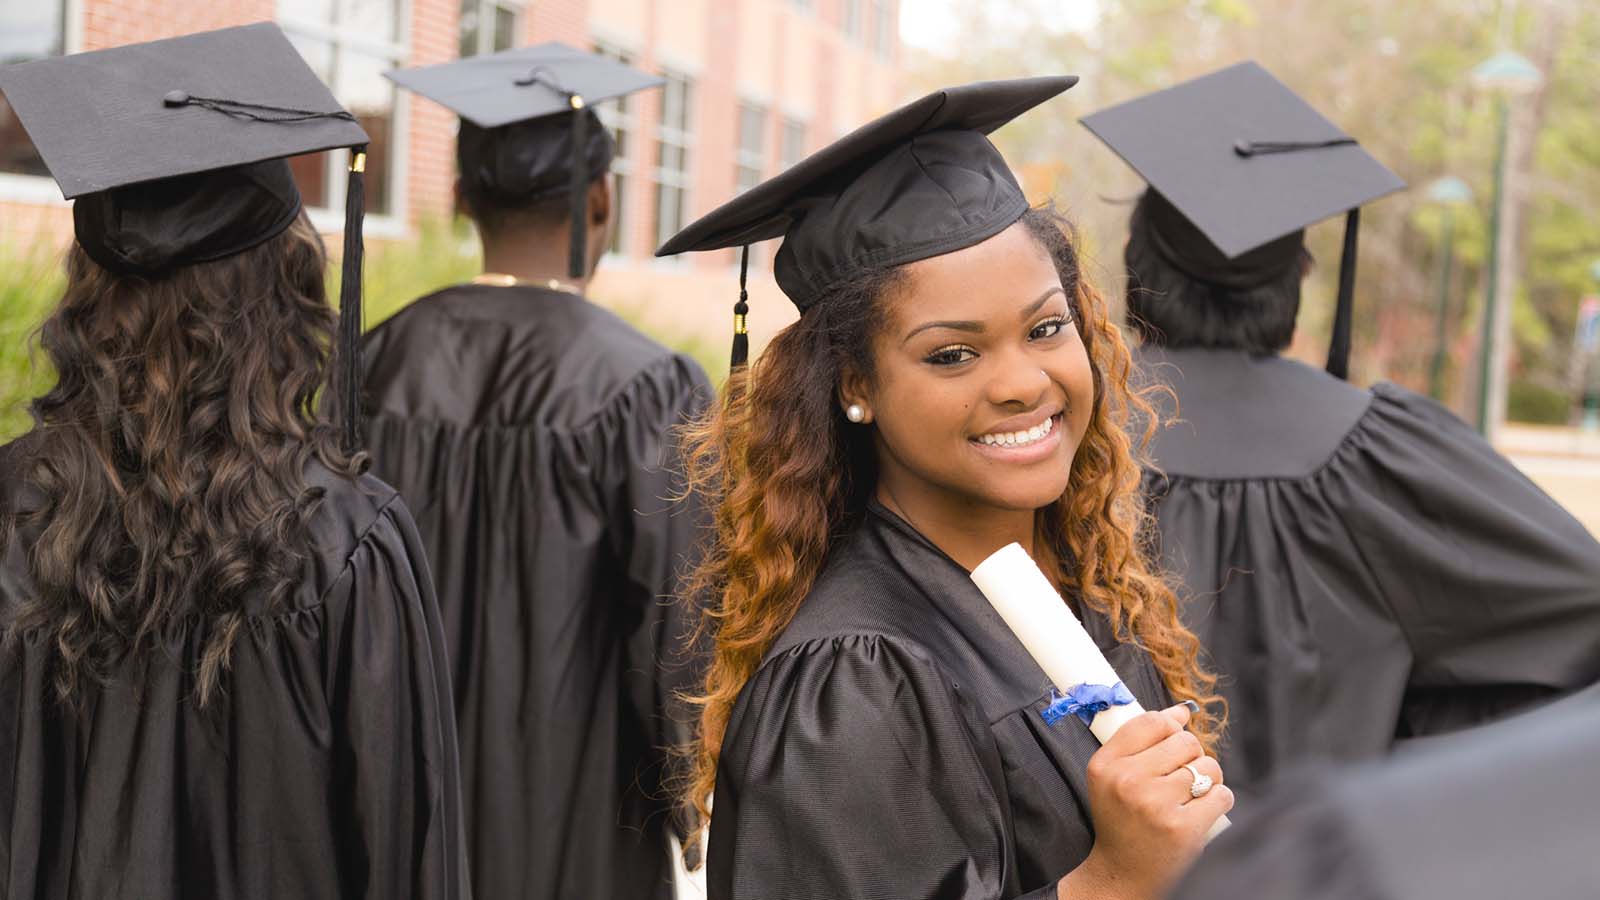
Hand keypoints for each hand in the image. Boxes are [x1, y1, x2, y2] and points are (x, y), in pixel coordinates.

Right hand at [1057, 703, 1232, 899]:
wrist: (1123, 872)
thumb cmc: (1122, 818)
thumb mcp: (1112, 777)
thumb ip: (1140, 741)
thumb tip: (1181, 711)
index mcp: (1106, 765)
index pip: (1152, 722)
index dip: (1171, 726)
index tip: (1173, 740)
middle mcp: (1128, 782)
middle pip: (1185, 741)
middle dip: (1191, 756)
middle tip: (1180, 777)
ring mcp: (1156, 806)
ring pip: (1208, 767)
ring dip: (1207, 779)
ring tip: (1191, 795)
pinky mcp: (1183, 829)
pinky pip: (1221, 795)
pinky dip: (1218, 801)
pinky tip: (1202, 811)